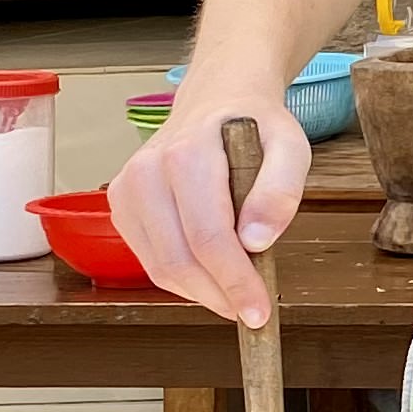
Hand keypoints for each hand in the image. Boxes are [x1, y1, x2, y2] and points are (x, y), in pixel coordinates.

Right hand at [109, 93, 306, 329]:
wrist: (217, 99)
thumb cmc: (255, 125)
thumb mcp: (291, 146)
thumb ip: (281, 190)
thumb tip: (257, 240)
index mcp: (187, 154)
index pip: (208, 237)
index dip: (234, 282)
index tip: (259, 312)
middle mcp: (147, 172)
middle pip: (179, 259)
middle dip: (218, 295)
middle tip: (250, 312)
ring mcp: (126, 189)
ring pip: (160, 267)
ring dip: (200, 292)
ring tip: (237, 293)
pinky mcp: (121, 205)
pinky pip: (150, 259)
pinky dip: (182, 277)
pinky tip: (211, 274)